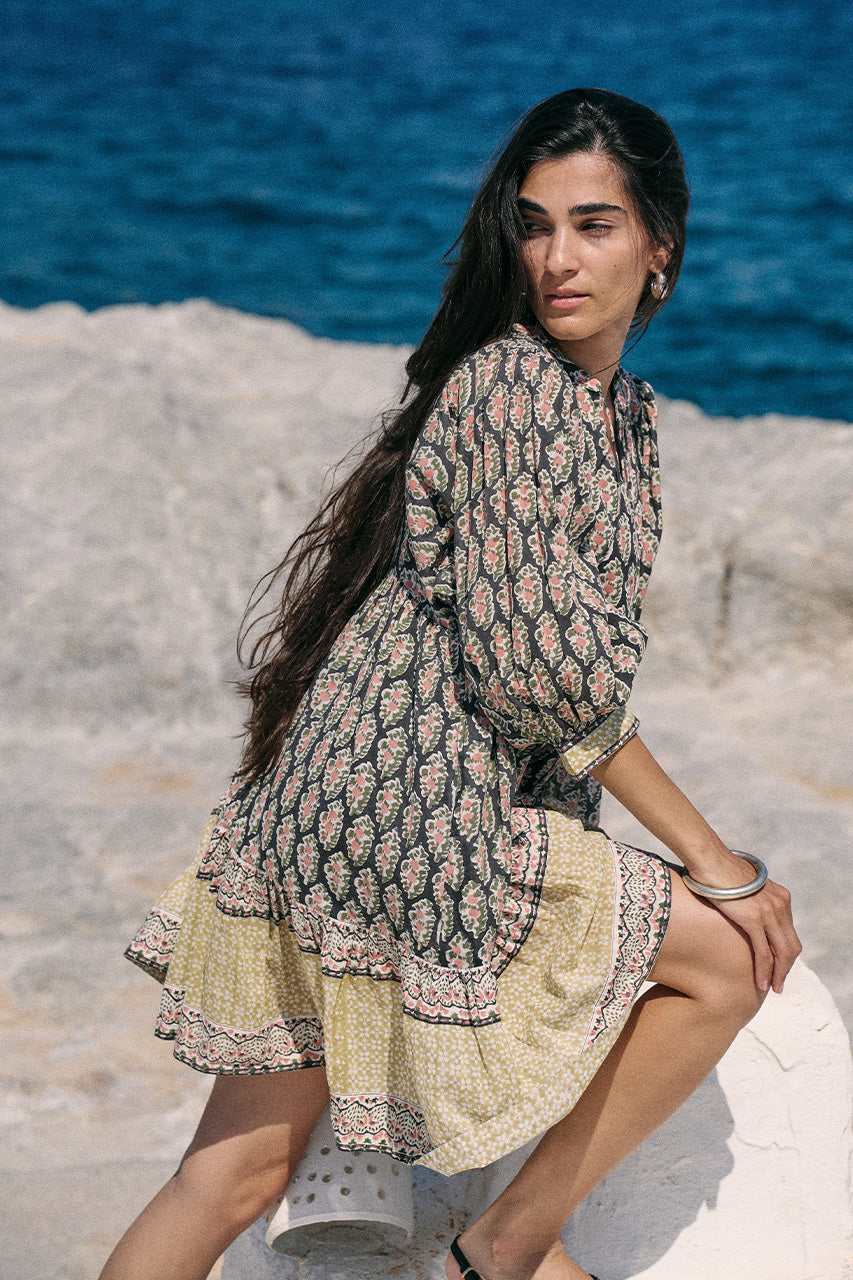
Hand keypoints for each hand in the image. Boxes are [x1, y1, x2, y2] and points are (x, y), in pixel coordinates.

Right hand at [709, 879, 801, 993]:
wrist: (709, 858)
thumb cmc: (719, 871)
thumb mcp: (744, 887)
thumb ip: (750, 901)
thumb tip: (741, 910)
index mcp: (780, 896)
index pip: (789, 932)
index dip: (785, 952)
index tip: (778, 966)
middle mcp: (780, 904)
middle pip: (791, 945)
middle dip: (786, 968)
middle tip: (779, 984)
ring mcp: (769, 911)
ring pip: (781, 952)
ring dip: (779, 974)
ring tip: (772, 988)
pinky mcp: (754, 918)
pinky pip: (764, 952)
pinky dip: (764, 970)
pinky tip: (761, 983)